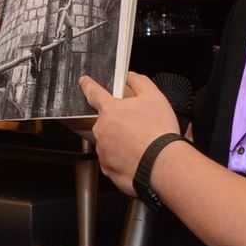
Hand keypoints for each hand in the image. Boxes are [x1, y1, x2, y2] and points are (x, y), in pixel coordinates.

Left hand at [79, 72, 179, 194]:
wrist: (162, 163)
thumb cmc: (158, 130)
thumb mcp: (153, 95)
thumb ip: (138, 81)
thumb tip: (129, 77)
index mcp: (110, 110)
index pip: (94, 92)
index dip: (88, 85)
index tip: (83, 81)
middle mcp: (101, 130)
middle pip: (106, 120)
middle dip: (119, 120)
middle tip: (138, 124)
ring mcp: (102, 151)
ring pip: (109, 140)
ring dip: (120, 139)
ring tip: (141, 142)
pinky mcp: (107, 169)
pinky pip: (112, 159)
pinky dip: (122, 156)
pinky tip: (137, 155)